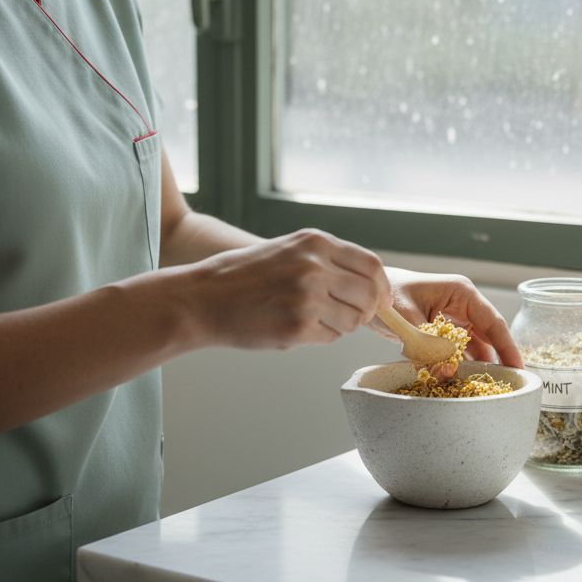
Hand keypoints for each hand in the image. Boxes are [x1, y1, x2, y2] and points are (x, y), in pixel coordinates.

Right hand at [187, 229, 390, 349]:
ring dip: (339, 325)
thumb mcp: (287, 250)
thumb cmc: (242, 277)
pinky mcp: (296, 327)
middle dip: (364, 311)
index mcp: (315, 243)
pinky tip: (293, 328)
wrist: (201, 299)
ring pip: (352, 321)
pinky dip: (319, 337)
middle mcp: (315, 266)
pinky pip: (330, 337)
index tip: (379, 300)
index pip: (372, 265)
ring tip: (310, 319)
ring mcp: (307, 297)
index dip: (380, 288)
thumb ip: (326, 261)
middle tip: (347, 316)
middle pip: (369, 295)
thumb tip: (370, 285)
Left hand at [372, 267, 522, 372]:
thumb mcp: (407, 317)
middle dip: (497, 360)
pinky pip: (457, 351)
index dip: (507, 346)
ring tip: (485, 387)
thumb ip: (428, 345)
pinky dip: (457, 365)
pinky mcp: (443, 331)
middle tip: (508, 384)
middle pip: (488, 336)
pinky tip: (460, 382)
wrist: (368, 293)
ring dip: (475, 366)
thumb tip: (449, 372)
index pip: (492, 322)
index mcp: (461, 293)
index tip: (518, 367)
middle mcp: (462, 305)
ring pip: (473, 347)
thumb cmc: (387, 294)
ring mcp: (454, 319)